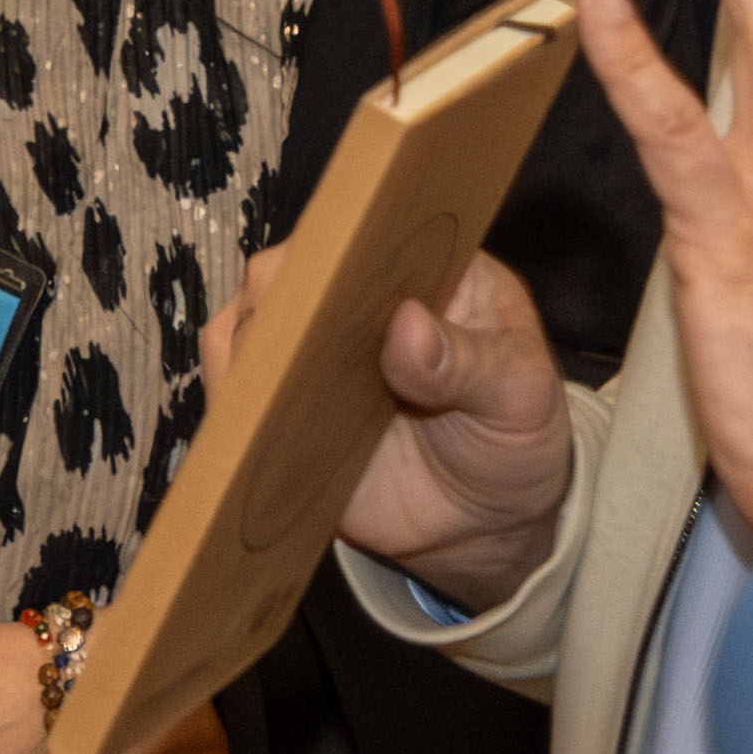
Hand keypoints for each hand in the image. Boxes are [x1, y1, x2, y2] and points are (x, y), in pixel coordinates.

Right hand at [214, 246, 567, 618]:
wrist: (488, 521)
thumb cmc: (515, 433)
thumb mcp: (519, 392)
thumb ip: (468, 361)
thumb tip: (407, 325)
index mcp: (410, 267)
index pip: (355, 232)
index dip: (334, 252)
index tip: (331, 286)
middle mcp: (342, 300)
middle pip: (279, 278)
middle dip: (280, 313)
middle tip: (304, 362)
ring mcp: (304, 357)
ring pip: (238, 336)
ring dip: (248, 368)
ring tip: (281, 404)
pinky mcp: (279, 416)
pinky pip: (233, 406)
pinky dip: (235, 419)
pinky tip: (259, 440)